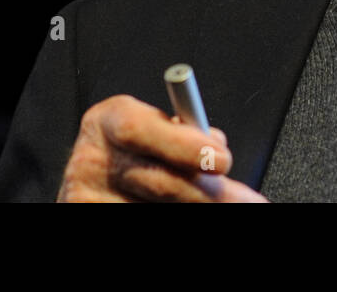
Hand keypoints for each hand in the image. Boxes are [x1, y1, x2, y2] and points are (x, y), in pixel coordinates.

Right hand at [56, 94, 268, 201]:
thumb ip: (181, 134)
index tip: (223, 159)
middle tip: (247, 199)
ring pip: (157, 208)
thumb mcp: (150, 127)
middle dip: (210, 192)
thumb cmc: (136, 149)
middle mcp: (92, 161)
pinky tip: (195, 209)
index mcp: (108, 121)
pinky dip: (181, 214)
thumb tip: (218, 151)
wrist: (99, 176)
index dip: (184, 145)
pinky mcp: (90, 214)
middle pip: (160, 182)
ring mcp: (88, 197)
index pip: (139, 130)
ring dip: (200, 207)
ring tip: (227, 203)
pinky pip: (145, 215)